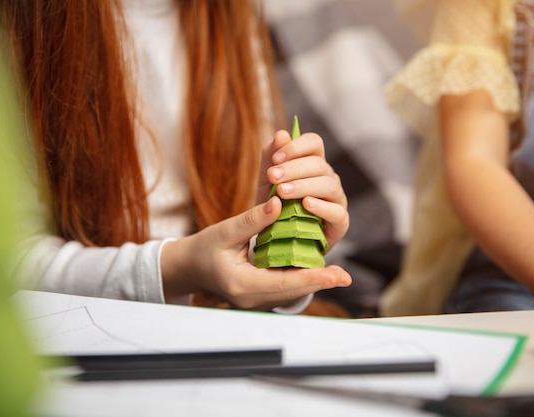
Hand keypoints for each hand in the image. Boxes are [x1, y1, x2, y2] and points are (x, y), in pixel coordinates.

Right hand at [160, 196, 351, 309]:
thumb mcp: (224, 232)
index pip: (283, 283)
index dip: (311, 278)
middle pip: (292, 292)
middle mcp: (251, 298)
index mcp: (241, 284)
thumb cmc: (203, 250)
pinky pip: (284, 290)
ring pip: (290, 293)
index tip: (335, 275)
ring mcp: (255, 301)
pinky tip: (316, 273)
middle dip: (320, 283)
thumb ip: (252, 220)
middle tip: (344, 278)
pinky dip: (300, 281)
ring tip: (338, 276)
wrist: (189, 267)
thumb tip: (278, 204)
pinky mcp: (259, 296)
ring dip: (313, 282)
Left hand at [257, 129, 348, 249]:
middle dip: (294, 168)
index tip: (275, 159)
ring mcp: (337, 200)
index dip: (296, 147)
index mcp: (313, 164)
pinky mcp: (340, 223)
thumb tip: (281, 134)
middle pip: (319, 164)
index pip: (314, 142)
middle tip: (273, 177)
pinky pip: (338, 212)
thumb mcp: (266, 183)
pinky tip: (306, 205)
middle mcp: (329, 178)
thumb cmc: (274, 208)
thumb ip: (271, 158)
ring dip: (304, 186)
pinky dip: (322, 207)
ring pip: (329, 184)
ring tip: (282, 192)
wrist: (277, 242)